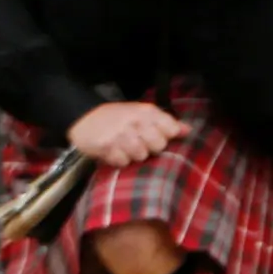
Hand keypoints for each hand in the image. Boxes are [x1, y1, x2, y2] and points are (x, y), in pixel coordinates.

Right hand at [69, 100, 188, 167]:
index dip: (167, 137)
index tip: (158, 136)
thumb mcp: (142, 113)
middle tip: (139, 143)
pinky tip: (114, 152)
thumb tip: (188, 130)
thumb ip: (165, 122)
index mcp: (147, 112)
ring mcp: (120, 134)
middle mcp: (135, 122)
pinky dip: (119, 160)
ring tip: (125, 147)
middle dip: (151, 148)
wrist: (84, 117)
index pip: (171, 129)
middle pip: (159, 145)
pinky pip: (123, 162)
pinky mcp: (106, 147)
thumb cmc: (117, 117)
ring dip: (134, 155)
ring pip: (141, 155)